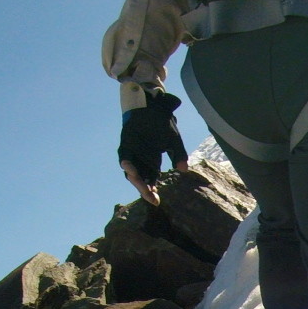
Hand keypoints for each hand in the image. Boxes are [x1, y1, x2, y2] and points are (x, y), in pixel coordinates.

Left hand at [118, 90, 187, 204]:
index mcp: (153, 163)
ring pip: (131, 172)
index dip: (152, 193)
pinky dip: (125, 161)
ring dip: (134, 178)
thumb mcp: (174, 141)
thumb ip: (178, 155)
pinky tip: (127, 164)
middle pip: (141, 181)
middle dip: (144, 190)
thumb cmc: (163, 123)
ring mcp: (133, 153)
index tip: (157, 202)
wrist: (153, 105)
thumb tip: (184, 170)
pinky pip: (123, 155)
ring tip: (139, 183)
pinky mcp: (126, 144)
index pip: (151, 182)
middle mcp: (142, 161)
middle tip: (151, 197)